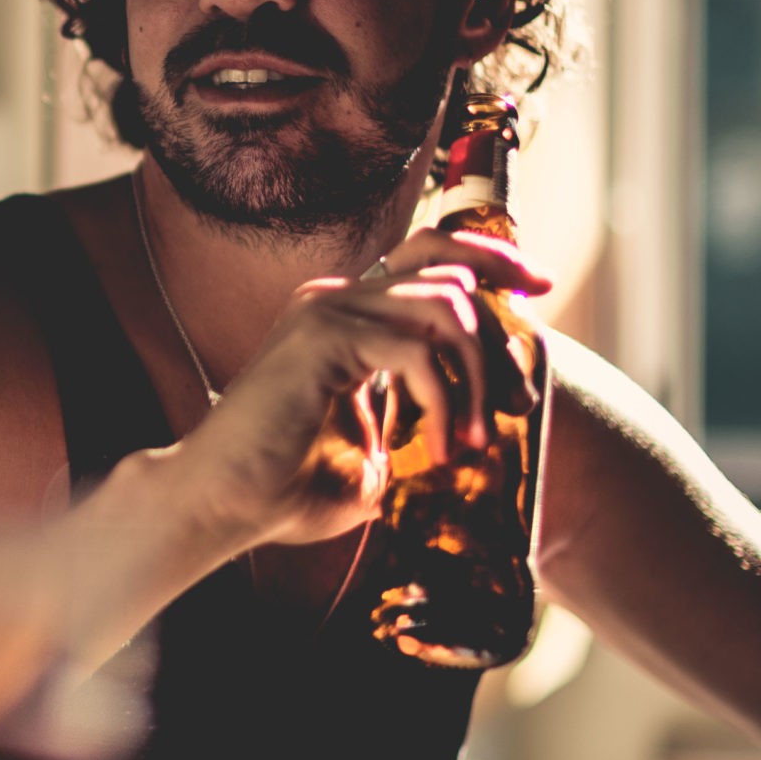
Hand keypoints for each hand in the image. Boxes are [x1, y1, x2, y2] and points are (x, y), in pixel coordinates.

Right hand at [161, 228, 549, 550]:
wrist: (222, 505)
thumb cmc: (288, 488)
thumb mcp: (377, 445)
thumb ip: (418, 412)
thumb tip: (484, 413)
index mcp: (347, 316)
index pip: (429, 254)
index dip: (490, 258)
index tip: (537, 288)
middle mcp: (336, 297)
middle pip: (447, 265)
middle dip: (501, 325)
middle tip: (520, 395)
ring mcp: (327, 309)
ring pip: (445, 306)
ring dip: (479, 377)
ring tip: (473, 440)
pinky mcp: (323, 335)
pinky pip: (418, 352)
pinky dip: (446, 403)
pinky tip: (442, 447)